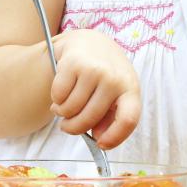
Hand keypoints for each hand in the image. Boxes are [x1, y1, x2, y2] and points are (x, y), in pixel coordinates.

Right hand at [50, 29, 141, 149]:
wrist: (90, 42)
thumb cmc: (104, 74)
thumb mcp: (115, 93)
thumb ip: (110, 117)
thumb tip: (99, 138)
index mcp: (130, 88)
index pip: (128, 119)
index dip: (115, 137)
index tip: (101, 144)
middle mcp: (114, 78)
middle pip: (90, 118)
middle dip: (74, 128)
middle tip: (67, 127)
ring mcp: (94, 69)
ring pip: (71, 108)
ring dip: (62, 114)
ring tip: (64, 107)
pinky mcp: (74, 62)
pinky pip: (58, 95)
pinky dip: (56, 100)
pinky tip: (61, 93)